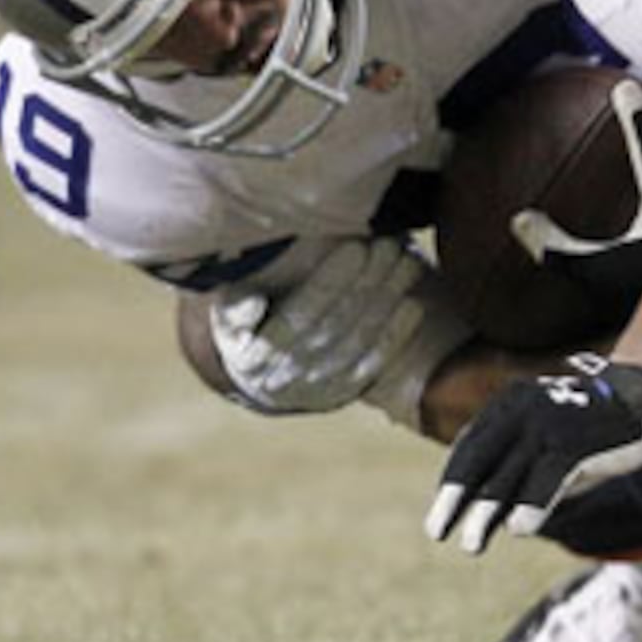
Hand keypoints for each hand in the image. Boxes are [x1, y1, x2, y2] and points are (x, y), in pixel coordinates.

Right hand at [211, 238, 428, 415]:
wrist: (259, 376)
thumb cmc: (246, 326)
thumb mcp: (228, 313)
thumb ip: (236, 305)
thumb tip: (252, 307)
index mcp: (254, 356)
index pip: (300, 315)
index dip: (329, 282)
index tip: (355, 248)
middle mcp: (286, 380)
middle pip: (335, 327)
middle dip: (365, 284)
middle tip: (388, 247)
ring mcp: (317, 390)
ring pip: (358, 343)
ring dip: (385, 303)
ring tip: (407, 264)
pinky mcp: (342, 394)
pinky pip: (372, 365)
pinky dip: (395, 336)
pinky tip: (413, 305)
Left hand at [425, 353, 641, 552]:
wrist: (636, 395)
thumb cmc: (581, 426)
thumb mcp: (544, 436)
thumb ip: (516, 463)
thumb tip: (486, 511)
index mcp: (508, 404)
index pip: (471, 445)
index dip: (453, 480)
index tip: (442, 511)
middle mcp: (522, 409)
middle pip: (480, 460)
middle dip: (455, 498)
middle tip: (436, 531)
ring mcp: (549, 424)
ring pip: (509, 476)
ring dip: (486, 513)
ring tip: (470, 544)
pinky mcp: (576, 443)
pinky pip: (548, 478)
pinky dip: (533, 505)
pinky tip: (519, 530)